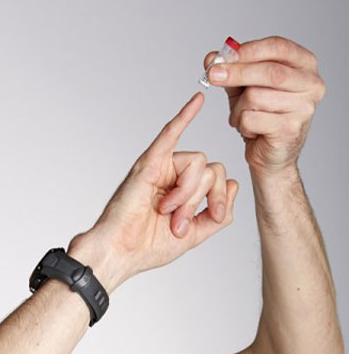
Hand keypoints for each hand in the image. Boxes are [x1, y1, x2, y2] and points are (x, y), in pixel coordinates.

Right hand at [69, 93, 238, 292]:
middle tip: (178, 223)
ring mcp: (161, 168)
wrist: (119, 253)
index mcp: (184, 190)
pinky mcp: (148, 164)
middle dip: (200, 200)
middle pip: (210, 170)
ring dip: (187, 193)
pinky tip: (199, 100)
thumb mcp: (194, 234)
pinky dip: (185, 116)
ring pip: (198, 163)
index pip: (218, 178)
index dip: (220, 198)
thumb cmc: (146, 246)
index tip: (211, 217)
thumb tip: (233, 184)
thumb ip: (217, 214)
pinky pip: (170, 134)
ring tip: (166, 212)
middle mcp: (173, 176)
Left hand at [205, 36, 325, 176]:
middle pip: (269, 72)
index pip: (278, 47)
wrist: (270, 152)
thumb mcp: (244, 87)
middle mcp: (311, 84)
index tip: (222, 55)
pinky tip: (250, 129)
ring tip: (242, 116)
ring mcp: (304, 108)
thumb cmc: (260, 115)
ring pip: (256, 97)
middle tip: (212, 74)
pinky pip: (251, 119)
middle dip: (236, 72)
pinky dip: (241, 124)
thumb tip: (212, 57)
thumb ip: (231, 69)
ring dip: (238, 108)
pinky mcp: (290, 129)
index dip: (248, 49)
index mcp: (304, 65)